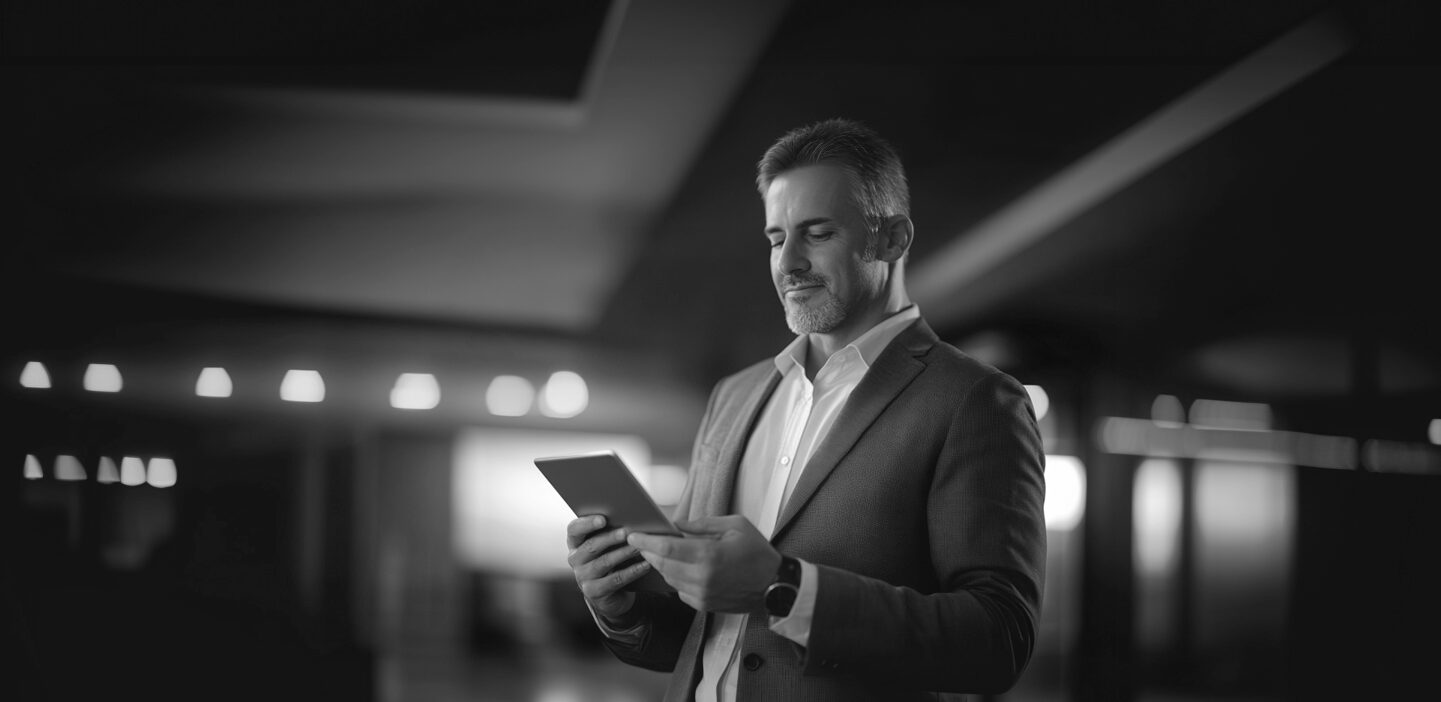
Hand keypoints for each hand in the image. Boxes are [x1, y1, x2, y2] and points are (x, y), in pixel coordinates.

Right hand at [565, 515, 652, 622]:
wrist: (611, 594)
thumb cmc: (610, 560)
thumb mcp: (607, 545)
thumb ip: (610, 530)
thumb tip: (631, 518)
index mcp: (575, 542)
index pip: (574, 529)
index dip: (587, 523)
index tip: (603, 519)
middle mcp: (575, 559)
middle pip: (590, 546)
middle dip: (610, 538)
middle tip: (627, 532)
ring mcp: (582, 577)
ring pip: (604, 562)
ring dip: (623, 553)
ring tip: (639, 547)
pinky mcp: (593, 592)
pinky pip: (615, 580)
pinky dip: (632, 571)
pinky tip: (645, 565)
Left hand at [627, 515, 780, 613]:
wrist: (774, 585)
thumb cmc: (757, 552)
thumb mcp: (735, 526)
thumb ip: (703, 524)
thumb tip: (677, 524)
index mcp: (709, 555)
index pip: (667, 548)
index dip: (646, 541)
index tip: (633, 535)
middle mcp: (702, 577)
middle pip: (662, 564)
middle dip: (649, 552)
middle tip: (640, 541)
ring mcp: (702, 594)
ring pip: (668, 578)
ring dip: (660, 565)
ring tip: (657, 552)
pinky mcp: (703, 605)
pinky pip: (679, 590)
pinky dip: (675, 578)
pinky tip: (678, 568)